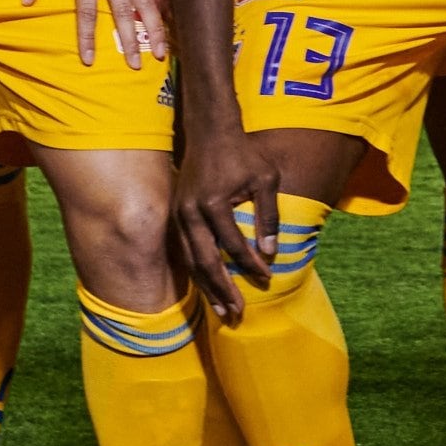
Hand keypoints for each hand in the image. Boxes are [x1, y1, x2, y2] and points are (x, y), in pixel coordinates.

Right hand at [174, 119, 296, 316]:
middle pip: (205, 261)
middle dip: (222, 289)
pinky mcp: (175, 215)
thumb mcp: (265, 178)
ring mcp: (179, 214)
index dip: (251, 265)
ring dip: (206, 286)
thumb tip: (270, 252)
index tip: (267, 279)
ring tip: (220, 309)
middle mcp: (190, 213)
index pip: (234, 245)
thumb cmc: (243, 154)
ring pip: (190, 260)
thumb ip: (268, 215)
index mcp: (213, 203)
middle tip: (236, 312)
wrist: (209, 132)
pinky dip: (196, 271)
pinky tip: (207, 285)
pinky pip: (184, 250)